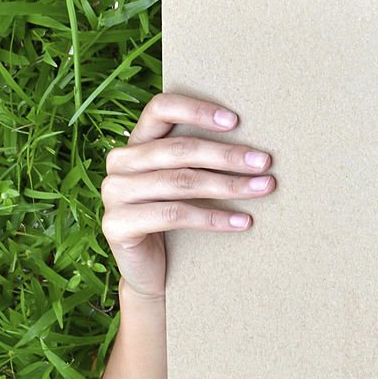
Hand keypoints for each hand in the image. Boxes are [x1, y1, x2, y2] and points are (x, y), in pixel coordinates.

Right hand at [100, 92, 276, 301]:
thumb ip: (203, 157)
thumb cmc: (180, 213)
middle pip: (180, 149)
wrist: (154, 270)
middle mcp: (120, 162)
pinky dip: (214, 217)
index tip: (235, 121)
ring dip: (229, 185)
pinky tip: (243, 222)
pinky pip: (175, 215)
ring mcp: (114, 193)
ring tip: (263, 188)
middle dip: (228, 155)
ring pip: (182, 182)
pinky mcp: (116, 224)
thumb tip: (255, 145)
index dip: (197, 110)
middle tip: (264, 162)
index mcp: (137, 141)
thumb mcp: (188, 179)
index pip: (161, 108)